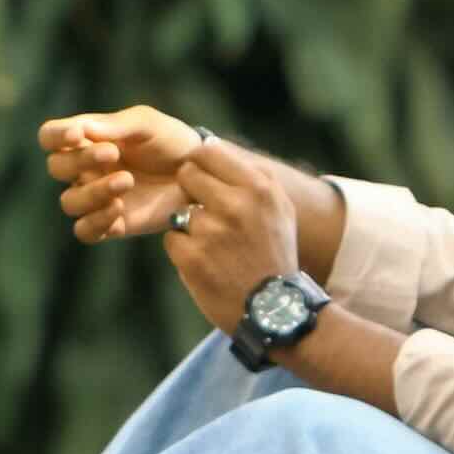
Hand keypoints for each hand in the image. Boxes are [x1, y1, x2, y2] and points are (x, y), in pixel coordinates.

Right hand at [39, 106, 202, 240]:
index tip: (77, 135)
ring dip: (92, 192)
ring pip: (69, 202)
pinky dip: (96, 221)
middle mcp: (86, 169)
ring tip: (126, 181)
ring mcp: (97, 198)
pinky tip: (119, 209)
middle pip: (56, 168)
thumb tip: (81, 128)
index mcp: (88, 139)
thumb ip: (115, 125)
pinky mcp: (112, 224)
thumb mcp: (148, 123)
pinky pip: (85, 230)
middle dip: (80, 160)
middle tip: (112, 154)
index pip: (50, 137)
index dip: (55, 136)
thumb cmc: (171, 141)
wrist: (201, 174)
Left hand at [164, 138, 299, 335]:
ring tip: (215, 246)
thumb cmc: (275, 253)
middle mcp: (235, 205)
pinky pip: (173, 239)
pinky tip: (207, 263)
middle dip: (191, 191)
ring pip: (180, 210)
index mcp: (259, 188)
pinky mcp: (192, 258)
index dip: (201, 164)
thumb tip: (213, 144)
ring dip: (191, 226)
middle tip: (207, 213)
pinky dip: (184, 251)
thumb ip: (252, 174)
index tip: (204, 178)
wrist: (275, 309)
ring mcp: (211, 232)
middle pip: (187, 175)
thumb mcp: (280, 208)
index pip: (208, 151)